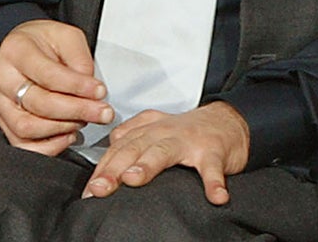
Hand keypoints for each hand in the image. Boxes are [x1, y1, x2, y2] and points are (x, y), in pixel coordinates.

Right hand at [0, 20, 112, 155]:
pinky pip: (22, 144)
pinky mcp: (3, 122)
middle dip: (76, 111)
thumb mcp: (68, 37)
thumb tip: (89, 91)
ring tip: (83, 120)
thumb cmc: (46, 42)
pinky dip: (48, 146)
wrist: (27, 47)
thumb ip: (80, 61)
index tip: (100, 92)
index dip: (77, 87)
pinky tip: (67, 135)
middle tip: (101, 112)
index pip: (47, 75)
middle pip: (38, 103)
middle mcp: (1, 76)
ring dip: (62, 128)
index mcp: (16, 49)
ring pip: (28, 127)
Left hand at [82, 103, 249, 204]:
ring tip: (134, 179)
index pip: (118, 147)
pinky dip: (214, 182)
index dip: (102, 168)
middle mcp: (164, 132)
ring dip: (148, 165)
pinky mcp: (213, 151)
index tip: (89, 190)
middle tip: (99, 188)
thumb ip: (131, 140)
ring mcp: (188, 141)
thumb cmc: (189, 132)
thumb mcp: (156, 130)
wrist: (228, 119)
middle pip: (134, 149)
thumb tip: (105, 159)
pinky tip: (216, 196)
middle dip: (113, 168)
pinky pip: (212, 167)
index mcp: (148, 130)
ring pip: (164, 151)